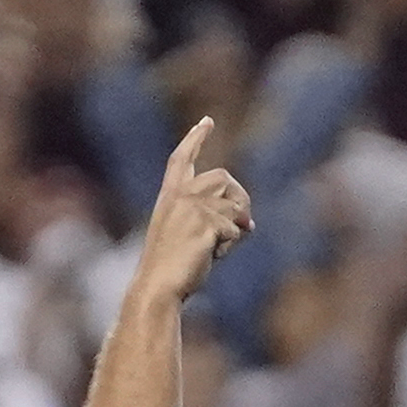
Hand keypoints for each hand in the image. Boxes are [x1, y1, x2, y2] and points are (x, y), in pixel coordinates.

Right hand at [130, 118, 251, 304]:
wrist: (157, 286)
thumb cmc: (171, 266)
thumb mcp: (186, 234)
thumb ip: (211, 220)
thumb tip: (248, 222)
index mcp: (169, 195)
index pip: (182, 157)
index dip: (195, 138)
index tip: (207, 120)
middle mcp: (180, 195)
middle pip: (224, 177)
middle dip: (239, 198)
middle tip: (242, 224)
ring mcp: (192, 207)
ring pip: (234, 204)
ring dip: (235, 228)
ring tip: (217, 248)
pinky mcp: (205, 222)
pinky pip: (235, 228)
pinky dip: (231, 246)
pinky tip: (213, 256)